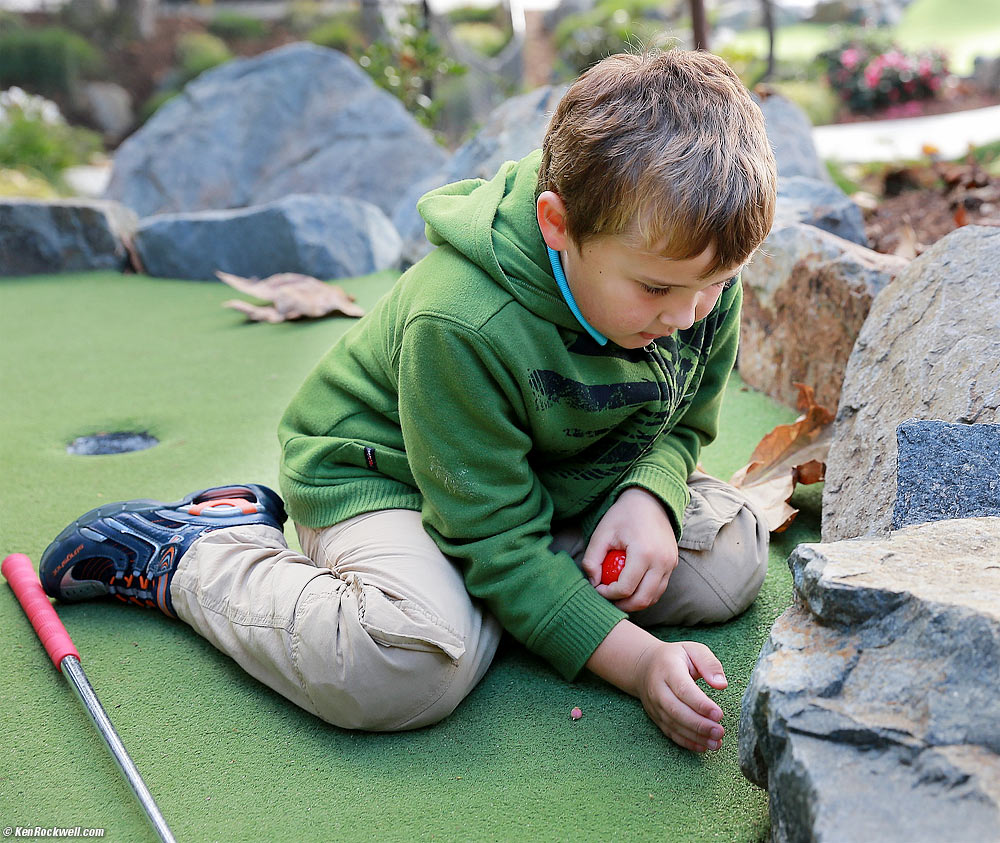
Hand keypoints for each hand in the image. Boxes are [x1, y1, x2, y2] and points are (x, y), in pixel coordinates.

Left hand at [582, 487, 677, 611]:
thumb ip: (592, 560)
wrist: (650, 500)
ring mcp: (670, 564)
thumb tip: (593, 583)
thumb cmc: (622, 515)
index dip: (608, 594)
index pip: (625, 588)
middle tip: (607, 600)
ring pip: (653, 597)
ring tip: (618, 596)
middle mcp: (662, 561)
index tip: (597, 588)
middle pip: (642, 599)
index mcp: (644, 553)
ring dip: (635, 602)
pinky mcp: (673, 564)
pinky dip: (645, 593)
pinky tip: (630, 588)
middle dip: (622, 605)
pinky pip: (659, 588)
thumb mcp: (601, 533)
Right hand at [633, 639, 727, 752]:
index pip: (683, 689)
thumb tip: (722, 684)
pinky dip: (686, 742)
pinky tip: (703, 746)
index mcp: (667, 669)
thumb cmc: (675, 657)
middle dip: (699, 724)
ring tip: (716, 743)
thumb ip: (709, 664)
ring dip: (695, 736)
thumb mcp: (693, 650)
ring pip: (673, 724)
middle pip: (676, 710)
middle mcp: (657, 689)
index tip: (719, 714)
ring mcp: (654, 705)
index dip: (700, 704)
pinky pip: (670, 733)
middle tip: (719, 731)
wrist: (644, 666)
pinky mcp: (656, 717)